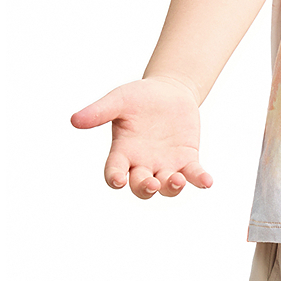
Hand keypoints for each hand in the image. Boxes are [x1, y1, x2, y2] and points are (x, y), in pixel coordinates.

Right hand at [70, 76, 212, 198]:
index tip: (118, 180)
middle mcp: (143, 164)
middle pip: (140, 186)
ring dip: (172, 187)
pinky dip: (199, 179)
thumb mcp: (119, 100)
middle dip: (145, 188)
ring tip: (178, 179)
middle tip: (151, 184)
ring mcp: (166, 164)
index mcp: (123, 152)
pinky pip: (193, 174)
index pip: (115, 172)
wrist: (169, 91)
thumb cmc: (139, 97)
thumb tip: (74, 120)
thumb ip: (99, 111)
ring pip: (166, 186)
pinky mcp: (187, 159)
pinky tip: (207, 181)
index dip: (115, 178)